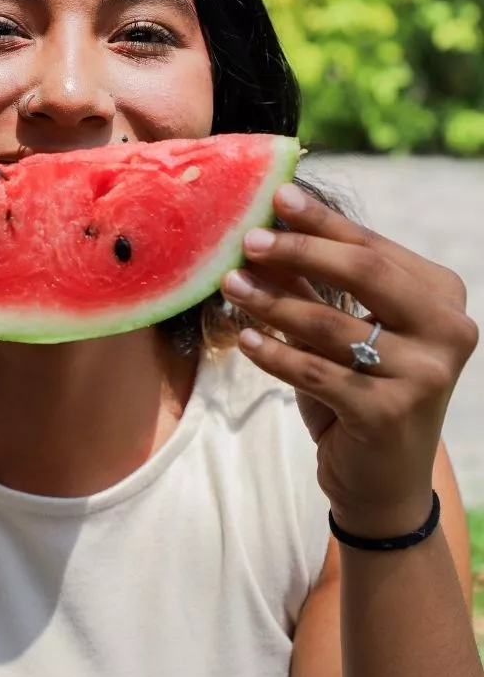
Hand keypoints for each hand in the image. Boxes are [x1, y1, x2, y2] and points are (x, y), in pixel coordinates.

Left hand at [220, 183, 478, 537]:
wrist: (382, 480)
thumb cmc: (361, 391)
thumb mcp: (341, 331)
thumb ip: (310, 283)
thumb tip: (264, 228)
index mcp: (442, 297)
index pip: (374, 247)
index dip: (322, 221)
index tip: (277, 196)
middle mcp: (447, 332)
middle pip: (364, 273)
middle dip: (299, 250)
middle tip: (248, 238)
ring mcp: (425, 375)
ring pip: (331, 325)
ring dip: (271, 302)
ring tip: (230, 283)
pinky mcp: (389, 414)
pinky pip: (316, 372)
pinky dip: (273, 353)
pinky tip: (243, 338)